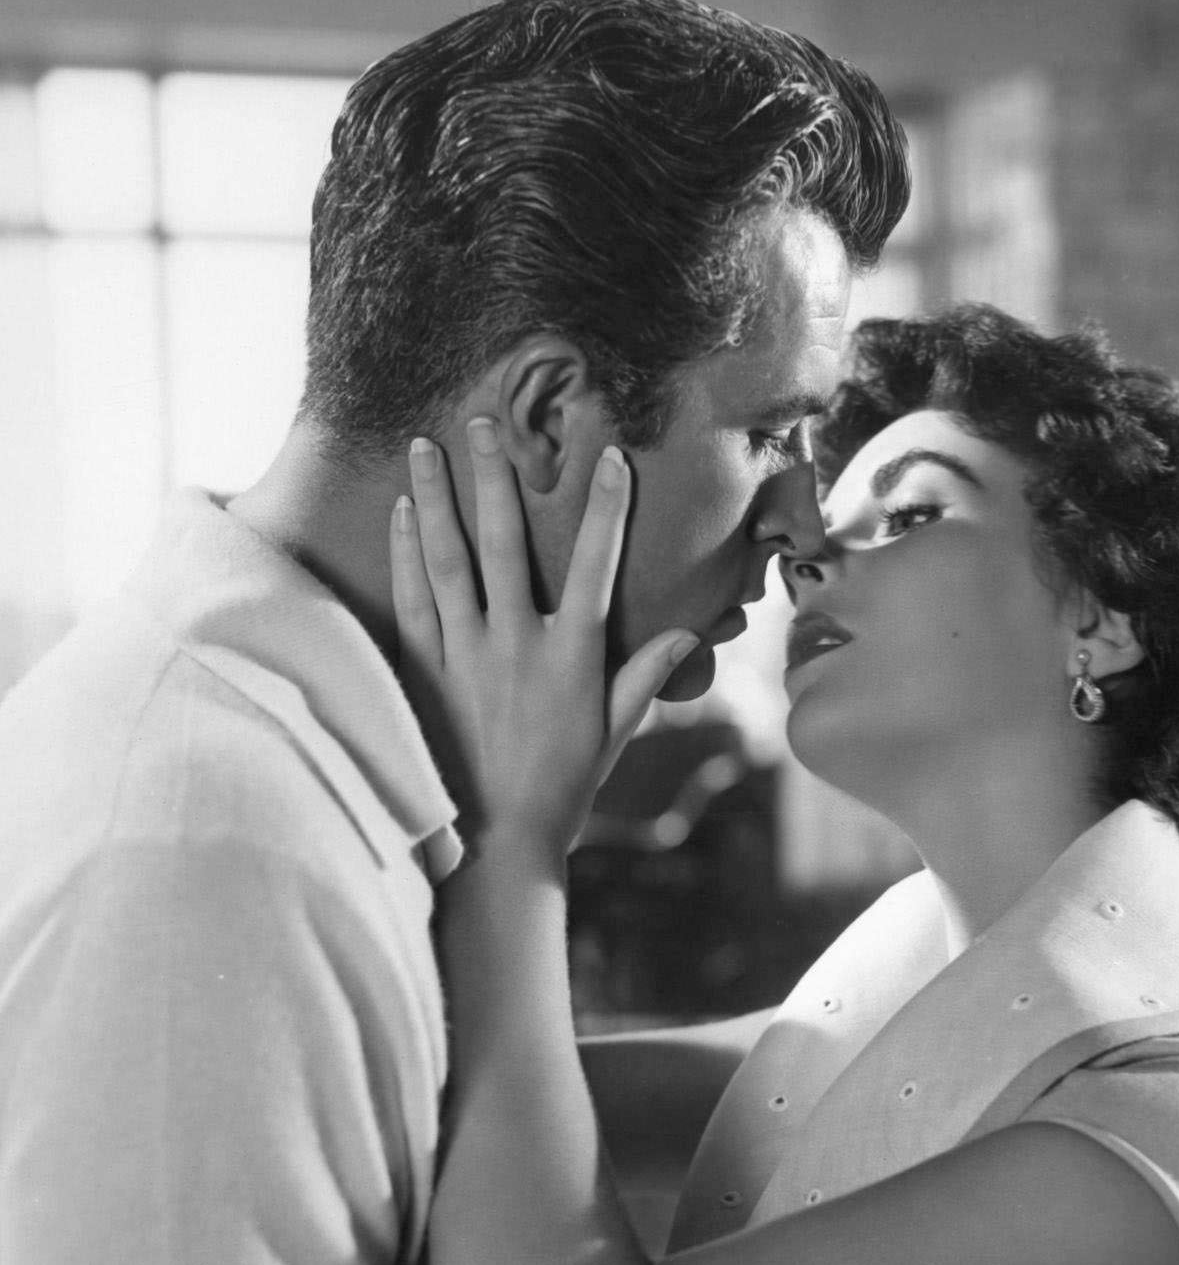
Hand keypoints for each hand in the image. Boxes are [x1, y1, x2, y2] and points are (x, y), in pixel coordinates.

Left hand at [389, 421, 696, 857]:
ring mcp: (464, 657)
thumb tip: (690, 635)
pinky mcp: (424, 674)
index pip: (595, 567)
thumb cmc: (561, 790)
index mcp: (571, 658)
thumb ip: (643, 677)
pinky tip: (402, 513)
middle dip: (494, 478)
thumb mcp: (612, 734)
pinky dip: (405, 554)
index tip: (610, 457)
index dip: (606, 510)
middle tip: (483, 421)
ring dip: (436, 498)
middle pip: (502, 544)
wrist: (495, 843)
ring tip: (424, 445)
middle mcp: (516, 645)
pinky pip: (411, 601)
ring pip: (446, 561)